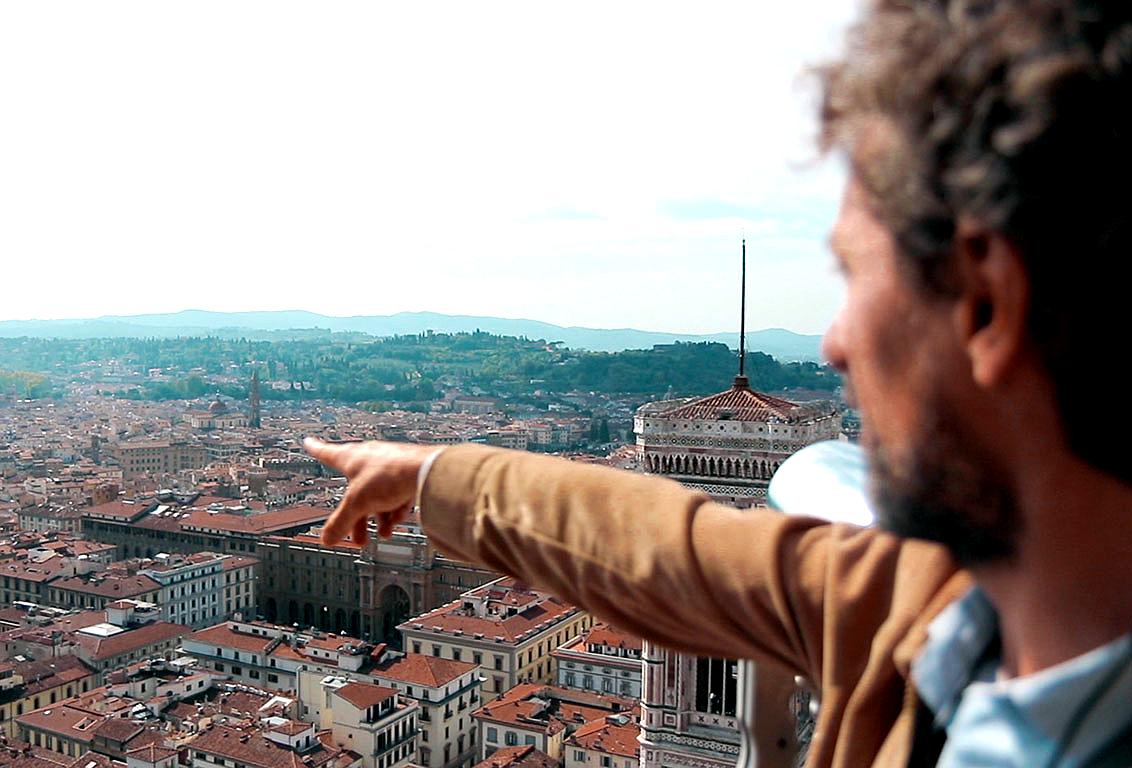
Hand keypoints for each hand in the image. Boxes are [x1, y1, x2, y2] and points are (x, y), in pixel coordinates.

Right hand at [303, 437, 438, 545]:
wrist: (427, 471)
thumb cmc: (388, 477)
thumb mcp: (357, 504)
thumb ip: (340, 522)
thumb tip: (325, 540)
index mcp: (352, 458)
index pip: (327, 453)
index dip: (316, 449)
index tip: (308, 442)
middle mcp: (370, 458)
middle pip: (356, 491)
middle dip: (357, 519)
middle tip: (358, 541)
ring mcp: (390, 465)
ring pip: (379, 495)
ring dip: (379, 518)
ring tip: (384, 536)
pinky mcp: (409, 473)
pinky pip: (398, 495)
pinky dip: (395, 510)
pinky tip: (397, 523)